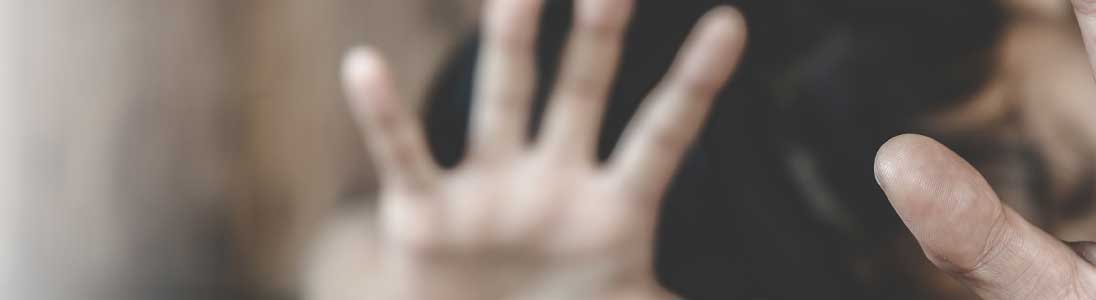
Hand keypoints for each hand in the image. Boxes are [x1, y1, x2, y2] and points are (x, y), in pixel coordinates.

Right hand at [335, 2, 744, 298]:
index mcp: (614, 205)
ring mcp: (490, 188)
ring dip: (510, 46)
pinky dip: (382, 113)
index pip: (664, 133)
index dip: (695, 84)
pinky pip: (404, 153)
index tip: (731, 24)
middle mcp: (554, 178)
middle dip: (600, 38)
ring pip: (503, 100)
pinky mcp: (425, 213)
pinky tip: (364, 65)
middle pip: (584, 93)